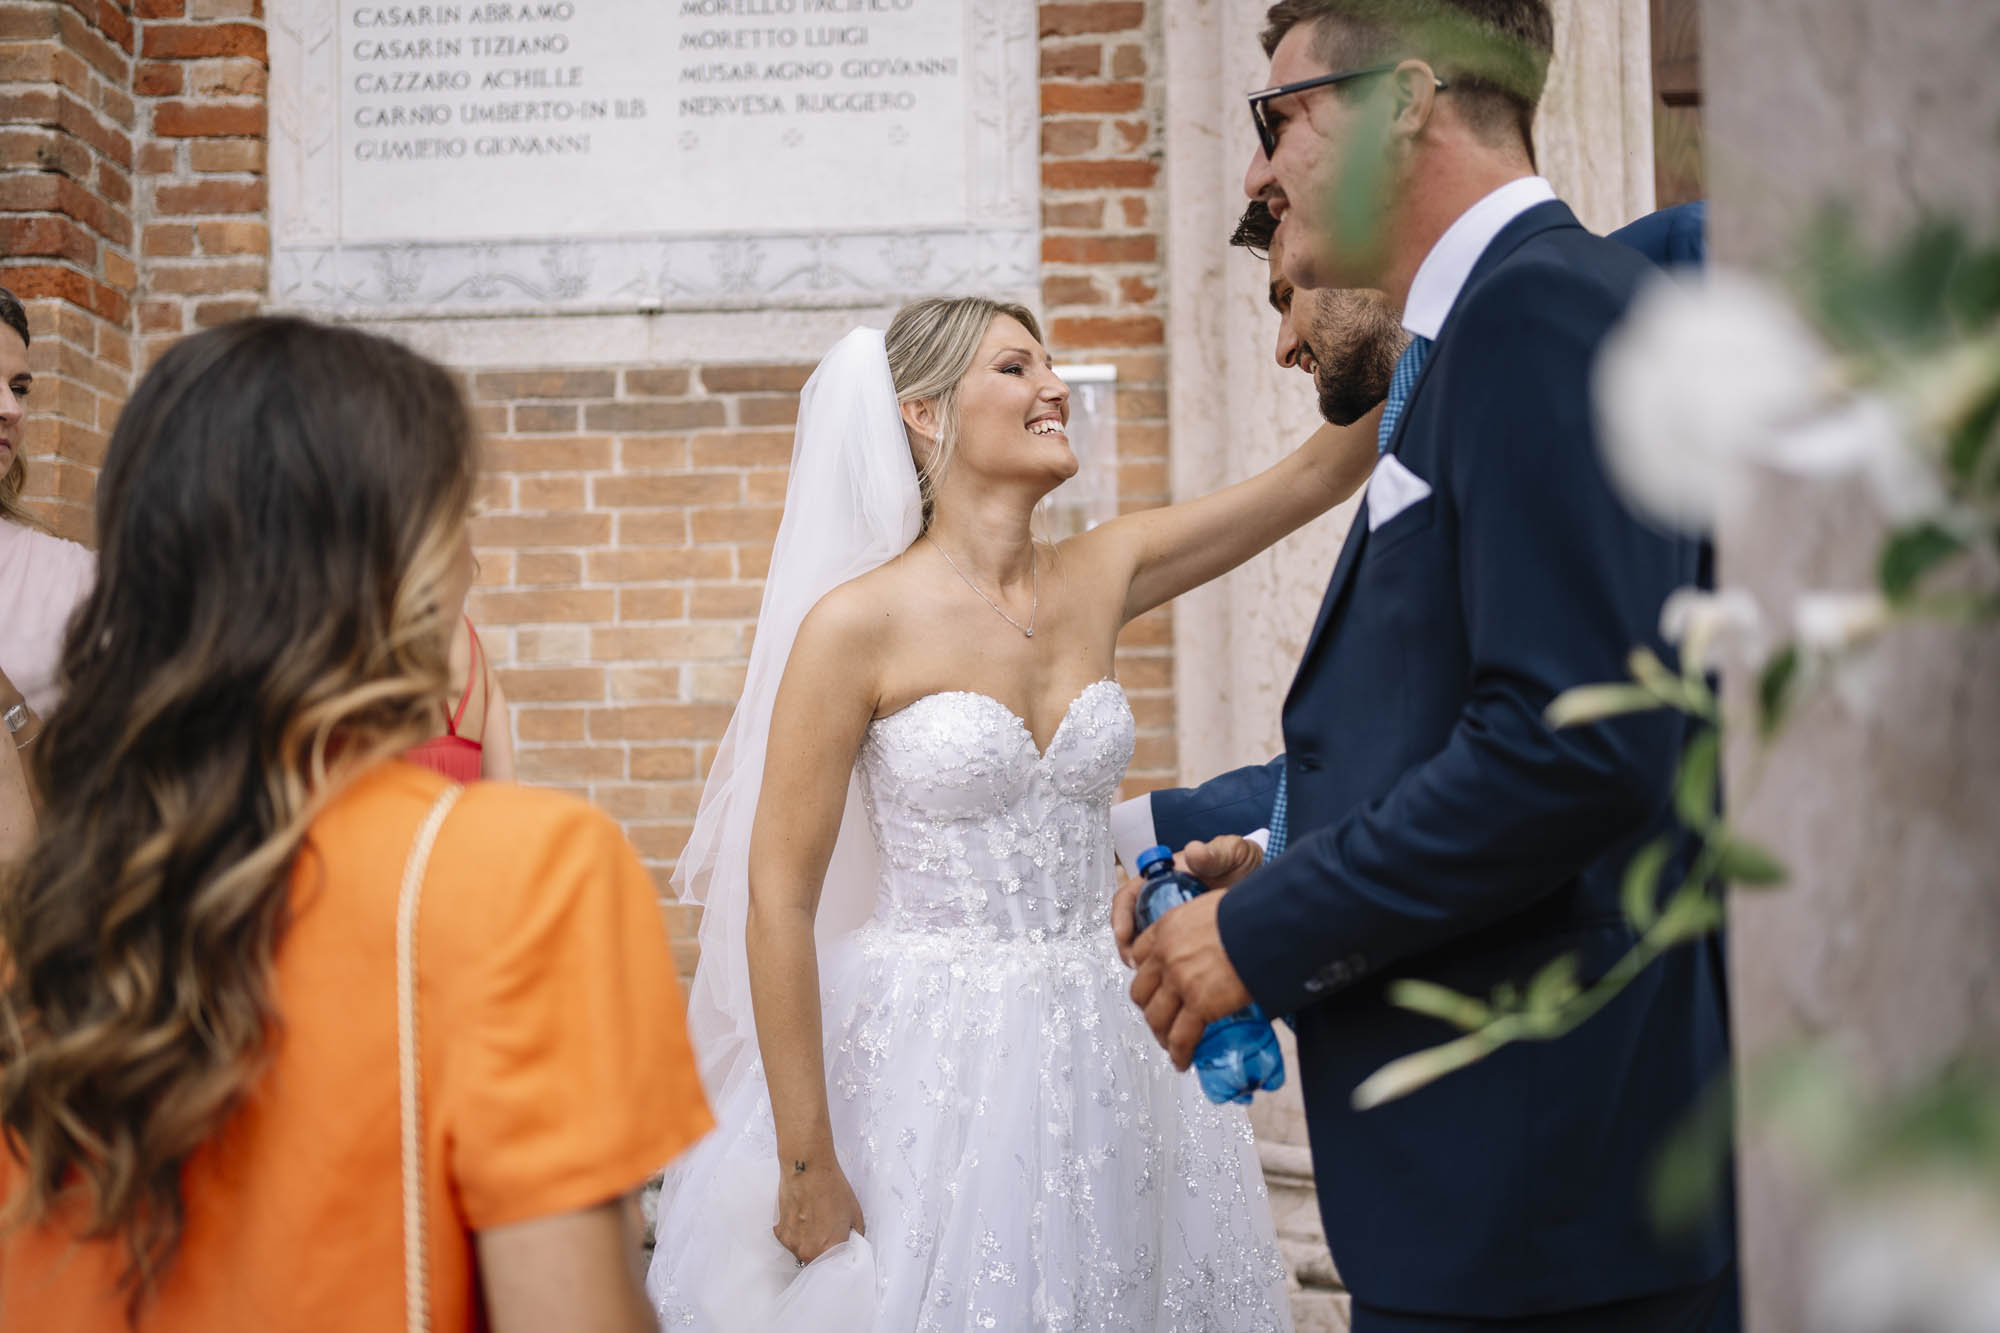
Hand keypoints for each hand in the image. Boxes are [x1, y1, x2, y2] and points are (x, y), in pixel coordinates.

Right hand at [773, 1156, 864, 1266]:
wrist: (807, 1168)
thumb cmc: (831, 1187)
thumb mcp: (855, 1212)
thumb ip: (856, 1234)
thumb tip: (853, 1241)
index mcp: (829, 1249)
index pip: (834, 1267)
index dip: (838, 1259)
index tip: (839, 1252)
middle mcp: (808, 1251)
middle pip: (817, 1262)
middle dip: (824, 1252)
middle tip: (828, 1233)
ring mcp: (792, 1243)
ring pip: (802, 1252)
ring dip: (809, 1242)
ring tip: (815, 1221)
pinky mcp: (780, 1232)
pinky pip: (791, 1240)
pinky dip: (797, 1233)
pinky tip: (803, 1216)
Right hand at [1112, 837, 1262, 965]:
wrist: (1264, 883)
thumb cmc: (1241, 864)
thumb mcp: (1230, 854)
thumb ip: (1214, 853)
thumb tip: (1195, 853)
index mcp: (1163, 878)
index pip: (1129, 896)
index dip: (1120, 916)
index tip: (1123, 933)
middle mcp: (1162, 900)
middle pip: (1131, 926)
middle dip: (1128, 947)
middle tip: (1135, 963)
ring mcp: (1174, 922)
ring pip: (1147, 945)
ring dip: (1145, 961)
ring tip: (1154, 974)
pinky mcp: (1187, 940)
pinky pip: (1169, 957)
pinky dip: (1167, 969)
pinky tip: (1177, 977)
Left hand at [1128, 886, 1254, 1070]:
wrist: (1267, 925)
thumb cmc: (1251, 913)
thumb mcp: (1213, 908)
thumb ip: (1204, 926)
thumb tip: (1220, 938)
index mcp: (1168, 927)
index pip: (1139, 954)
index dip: (1145, 973)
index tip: (1152, 983)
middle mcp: (1167, 955)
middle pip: (1141, 991)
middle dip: (1149, 1007)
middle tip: (1161, 1016)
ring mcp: (1180, 981)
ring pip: (1156, 1018)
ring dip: (1161, 1034)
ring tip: (1170, 1044)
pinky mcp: (1199, 1005)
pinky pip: (1181, 1038)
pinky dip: (1179, 1054)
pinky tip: (1183, 1061)